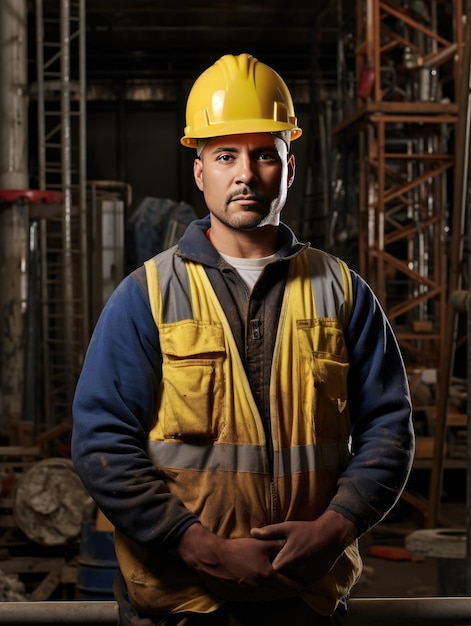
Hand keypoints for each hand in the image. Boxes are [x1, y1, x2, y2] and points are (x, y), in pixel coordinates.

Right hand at [174, 523, 302, 600]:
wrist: (212, 558)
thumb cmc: (237, 549)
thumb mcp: (259, 544)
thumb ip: (275, 545)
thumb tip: (288, 544)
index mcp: (267, 576)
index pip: (287, 585)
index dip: (296, 586)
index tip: (303, 586)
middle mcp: (259, 589)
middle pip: (278, 595)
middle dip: (288, 593)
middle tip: (295, 590)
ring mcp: (248, 595)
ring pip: (267, 599)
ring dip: (276, 595)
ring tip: (282, 592)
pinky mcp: (238, 598)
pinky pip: (255, 599)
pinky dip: (262, 596)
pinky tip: (264, 592)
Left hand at [250, 511, 357, 586]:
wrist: (331, 536)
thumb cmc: (307, 530)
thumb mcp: (287, 528)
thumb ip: (269, 532)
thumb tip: (252, 532)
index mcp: (286, 560)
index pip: (269, 573)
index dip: (264, 571)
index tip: (261, 566)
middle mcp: (295, 572)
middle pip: (279, 580)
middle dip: (273, 577)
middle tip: (268, 571)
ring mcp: (305, 578)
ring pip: (290, 584)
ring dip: (285, 580)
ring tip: (280, 573)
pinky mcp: (313, 580)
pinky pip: (300, 585)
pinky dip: (295, 582)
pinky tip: (292, 574)